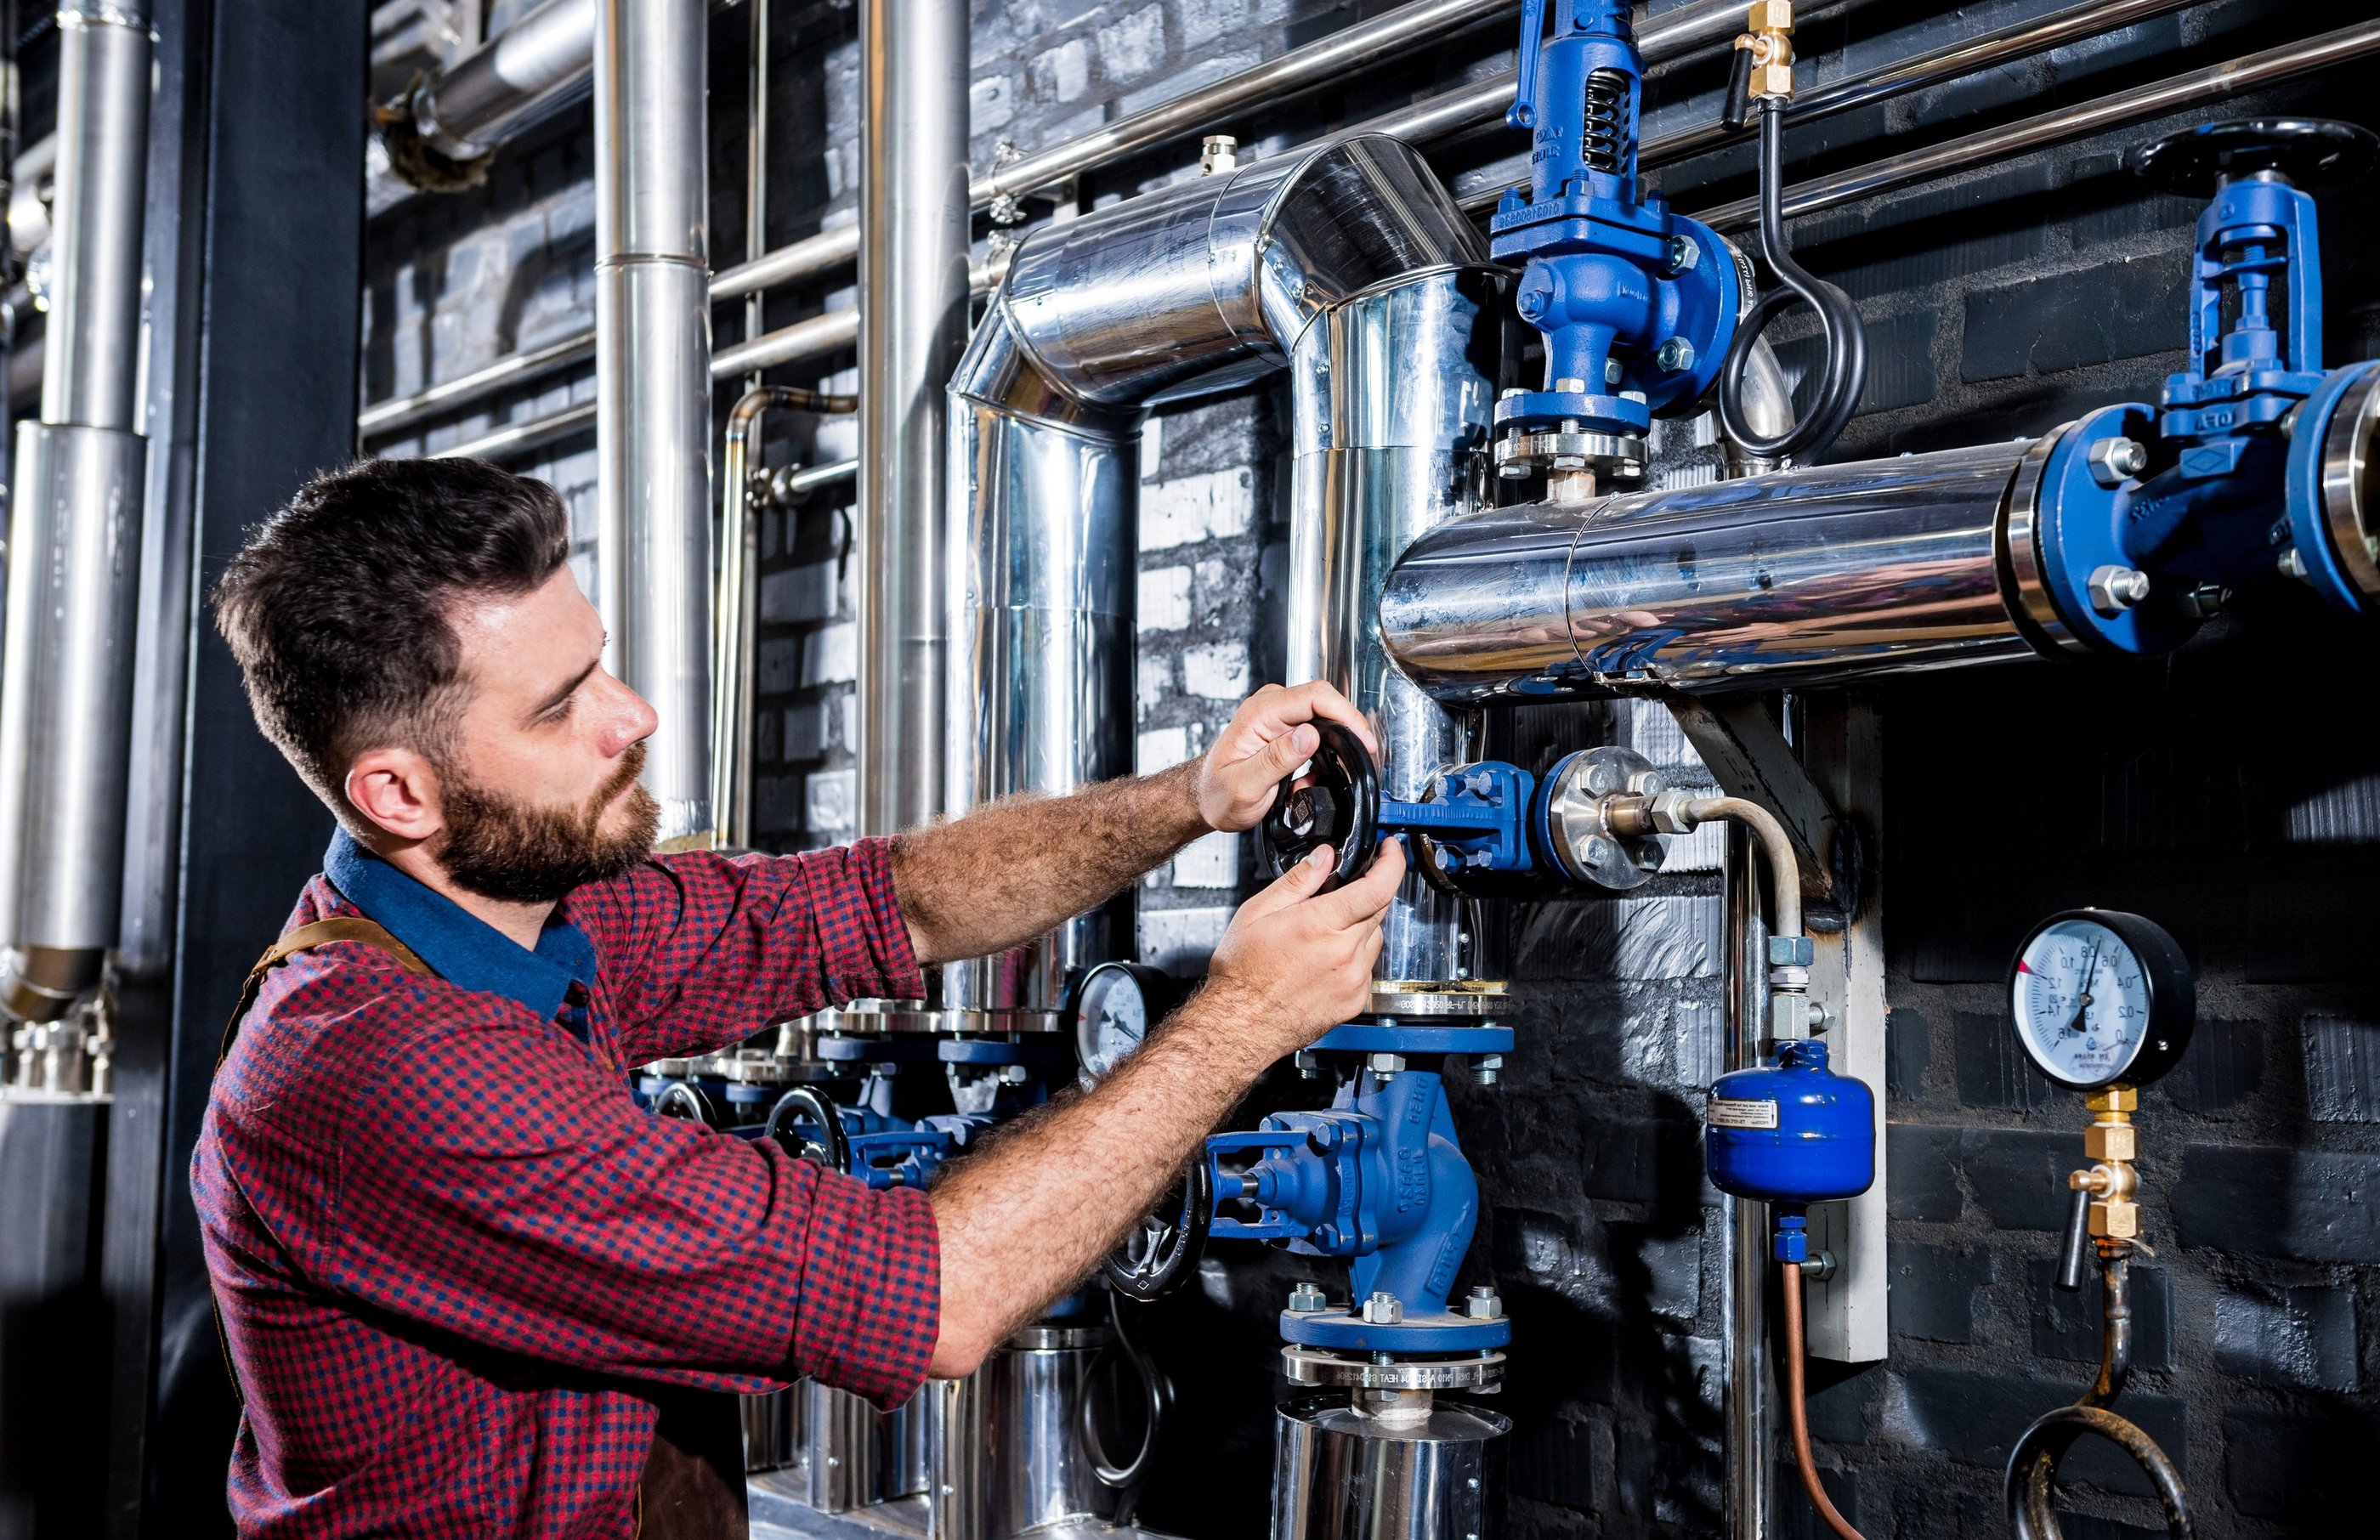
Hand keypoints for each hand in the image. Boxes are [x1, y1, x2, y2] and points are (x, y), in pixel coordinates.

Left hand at [1191, 682, 1378, 832]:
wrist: (1205, 798)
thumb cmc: (1217, 794)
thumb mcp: (1245, 785)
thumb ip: (1277, 760)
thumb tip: (1310, 735)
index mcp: (1259, 714)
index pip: (1315, 696)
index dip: (1346, 715)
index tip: (1363, 739)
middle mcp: (1270, 707)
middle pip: (1325, 701)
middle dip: (1349, 727)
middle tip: (1363, 756)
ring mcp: (1278, 715)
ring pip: (1324, 714)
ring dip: (1337, 741)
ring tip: (1333, 770)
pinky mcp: (1284, 727)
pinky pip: (1317, 728)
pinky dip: (1326, 750)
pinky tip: (1317, 773)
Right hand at [1203, 837, 1405, 1059]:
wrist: (1240, 1024)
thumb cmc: (1242, 974)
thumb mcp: (1257, 913)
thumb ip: (1297, 881)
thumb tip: (1323, 857)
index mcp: (1320, 926)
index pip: (1378, 887)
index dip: (1392, 863)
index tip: (1391, 850)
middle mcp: (1344, 953)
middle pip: (1380, 909)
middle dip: (1368, 892)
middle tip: (1342, 892)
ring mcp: (1353, 980)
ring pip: (1375, 937)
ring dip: (1360, 926)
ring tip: (1323, 933)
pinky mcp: (1355, 1000)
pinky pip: (1368, 966)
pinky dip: (1356, 955)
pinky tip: (1326, 959)